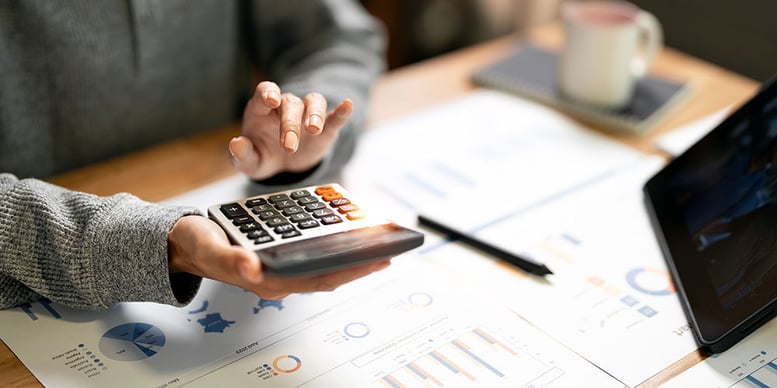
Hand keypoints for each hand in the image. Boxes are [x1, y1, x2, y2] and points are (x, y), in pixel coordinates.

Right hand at [167, 215, 390, 298]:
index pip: (321, 277)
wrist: (183, 241)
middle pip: (330, 271)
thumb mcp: (210, 248)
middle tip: (390, 246)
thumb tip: (255, 267)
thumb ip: (231, 260)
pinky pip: (311, 249)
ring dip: (350, 252)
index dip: (353, 269)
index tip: (381, 258)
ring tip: (375, 237)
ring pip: (323, 261)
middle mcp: (280, 276)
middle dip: (361, 261)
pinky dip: (330, 241)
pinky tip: (343, 228)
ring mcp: (280, 265)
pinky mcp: (278, 252)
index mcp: (269, 279)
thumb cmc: (197, 245)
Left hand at [229, 81, 353, 179]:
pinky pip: (334, 116)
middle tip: (288, 146)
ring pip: (313, 102)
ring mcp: (307, 115)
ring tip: (314, 130)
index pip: (265, 91)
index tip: (271, 100)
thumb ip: (241, 155)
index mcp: (263, 110)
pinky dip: (341, 111)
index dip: (268, 93)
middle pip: (291, 103)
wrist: (284, 166)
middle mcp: (285, 106)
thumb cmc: (263, 156)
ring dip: (314, 114)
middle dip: (290, 124)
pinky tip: (348, 105)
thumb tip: (236, 144)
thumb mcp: (249, 162)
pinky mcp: (325, 129)